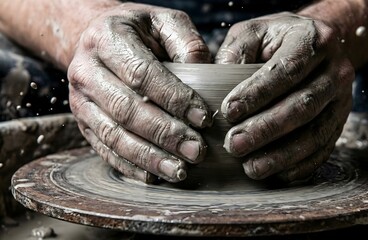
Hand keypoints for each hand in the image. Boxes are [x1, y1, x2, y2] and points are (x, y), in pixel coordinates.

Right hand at [68, 3, 212, 182]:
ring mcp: (80, 100)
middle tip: (197, 151)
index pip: (142, 75)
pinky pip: (104, 149)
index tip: (204, 118)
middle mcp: (86, 71)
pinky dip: (130, 166)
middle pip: (126, 110)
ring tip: (180, 171)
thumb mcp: (163, 20)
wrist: (97, 38)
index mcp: (107, 39)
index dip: (175, 99)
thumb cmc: (139, 31)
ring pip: (114, 135)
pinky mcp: (82, 123)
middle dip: (165, 134)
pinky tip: (155, 176)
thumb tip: (207, 73)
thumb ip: (186, 41)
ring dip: (149, 158)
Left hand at [216, 12, 353, 181]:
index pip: (287, 70)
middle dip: (266, 129)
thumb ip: (236, 52)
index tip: (229, 111)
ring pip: (316, 132)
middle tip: (234, 145)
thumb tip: (216, 82)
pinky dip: (300, 165)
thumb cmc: (275, 40)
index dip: (258, 93)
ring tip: (251, 167)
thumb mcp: (253, 32)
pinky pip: (324, 148)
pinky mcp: (341, 121)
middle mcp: (336, 70)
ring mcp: (343, 99)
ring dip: (282, 155)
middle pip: (303, 105)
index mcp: (313, 40)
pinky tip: (277, 174)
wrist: (313, 45)